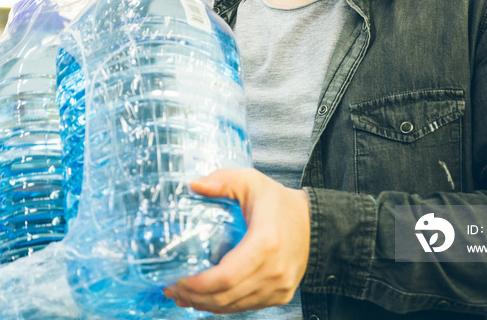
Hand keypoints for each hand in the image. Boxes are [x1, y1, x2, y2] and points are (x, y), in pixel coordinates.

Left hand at [163, 168, 310, 313]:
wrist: (315, 223)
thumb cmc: (279, 202)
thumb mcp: (251, 181)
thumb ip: (222, 180)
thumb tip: (192, 185)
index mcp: (265, 244)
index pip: (225, 277)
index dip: (197, 285)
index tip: (175, 280)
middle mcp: (274, 271)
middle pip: (225, 297)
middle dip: (194, 297)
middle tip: (171, 290)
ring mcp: (279, 286)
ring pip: (234, 306)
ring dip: (206, 305)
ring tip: (183, 296)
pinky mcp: (281, 294)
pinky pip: (247, 306)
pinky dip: (224, 306)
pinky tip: (207, 300)